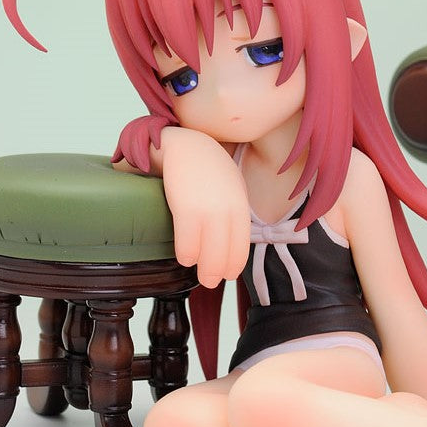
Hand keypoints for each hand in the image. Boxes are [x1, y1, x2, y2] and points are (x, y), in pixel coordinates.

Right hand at [160, 128, 250, 287]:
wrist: (186, 145)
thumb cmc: (207, 168)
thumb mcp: (230, 186)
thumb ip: (233, 210)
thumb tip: (228, 236)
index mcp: (240, 206)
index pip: (242, 245)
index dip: (235, 265)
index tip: (228, 275)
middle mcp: (228, 210)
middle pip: (226, 254)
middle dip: (218, 273)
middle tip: (210, 282)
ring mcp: (209, 210)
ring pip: (209, 253)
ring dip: (203, 268)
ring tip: (195, 270)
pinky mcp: (187, 208)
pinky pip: (188, 242)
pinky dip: (187, 253)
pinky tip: (184, 257)